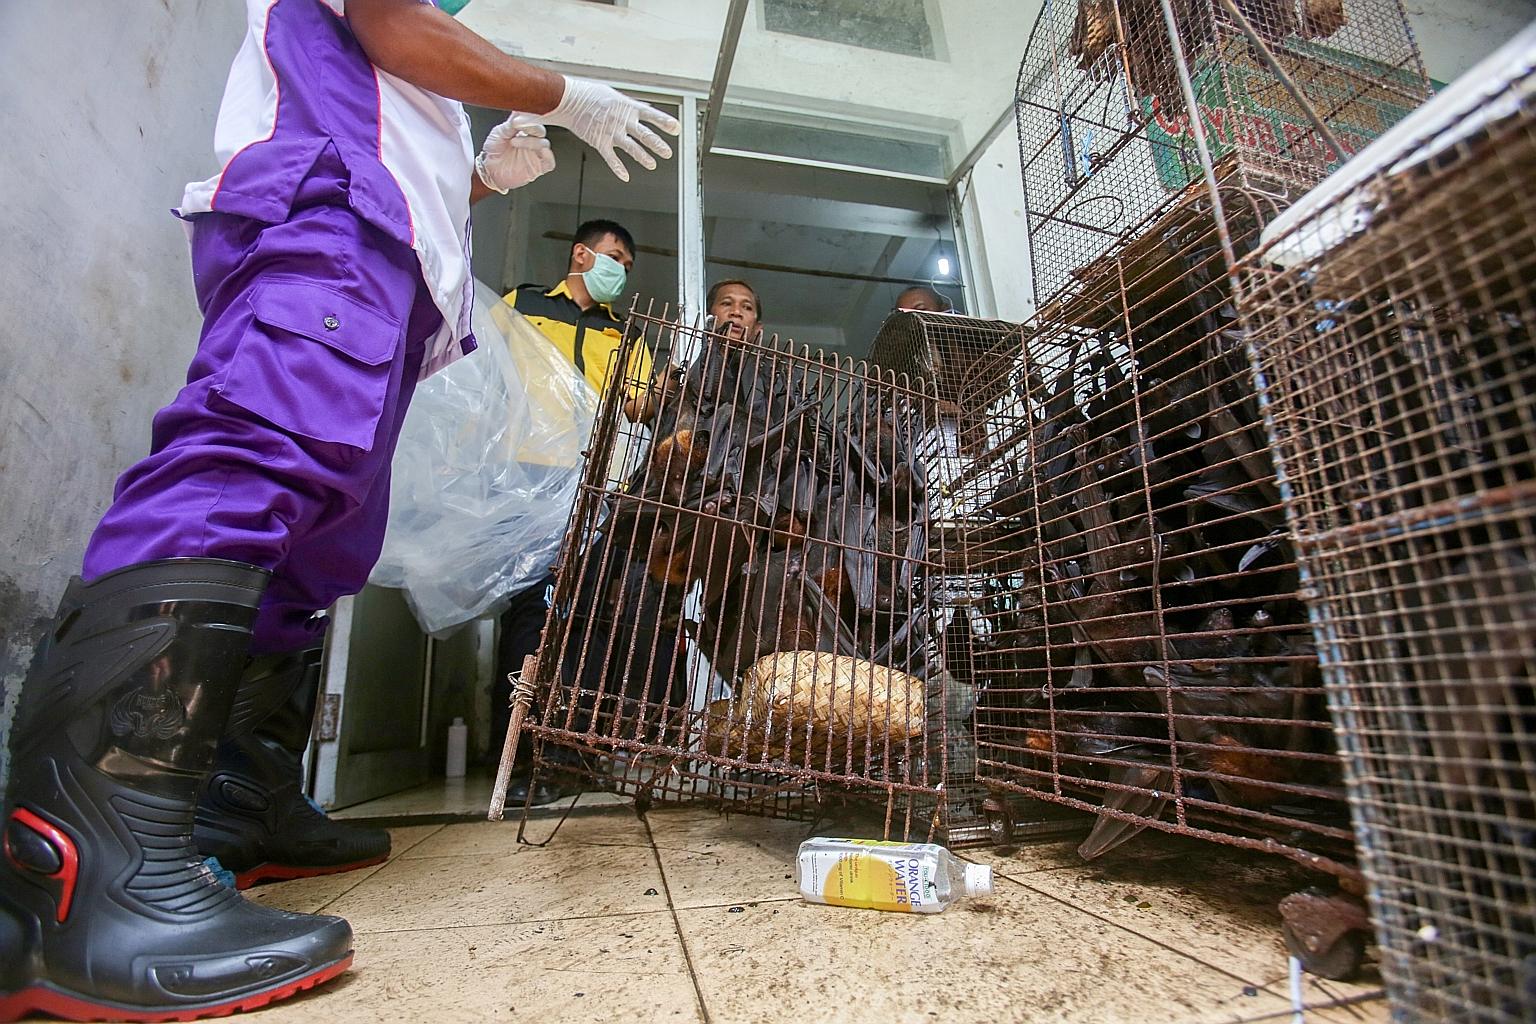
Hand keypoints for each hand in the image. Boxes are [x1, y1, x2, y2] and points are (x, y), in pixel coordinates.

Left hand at [476, 113, 555, 192]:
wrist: (489, 170)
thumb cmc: (494, 151)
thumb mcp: (498, 133)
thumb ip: (510, 125)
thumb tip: (519, 115)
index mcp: (523, 128)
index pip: (532, 119)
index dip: (528, 117)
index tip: (519, 118)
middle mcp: (531, 139)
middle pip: (540, 131)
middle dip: (532, 128)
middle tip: (520, 126)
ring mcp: (535, 153)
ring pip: (544, 144)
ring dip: (531, 142)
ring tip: (514, 142)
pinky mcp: (538, 166)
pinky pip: (549, 162)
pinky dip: (548, 157)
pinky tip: (541, 152)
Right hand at [545, 76, 679, 181]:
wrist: (570, 100)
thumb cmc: (591, 96)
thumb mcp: (615, 96)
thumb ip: (632, 106)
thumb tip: (647, 108)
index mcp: (628, 107)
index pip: (651, 114)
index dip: (665, 122)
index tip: (676, 128)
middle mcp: (622, 120)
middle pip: (644, 134)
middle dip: (657, 144)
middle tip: (668, 153)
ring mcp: (611, 132)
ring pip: (631, 147)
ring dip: (643, 157)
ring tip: (652, 165)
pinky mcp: (599, 141)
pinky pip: (611, 157)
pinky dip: (618, 168)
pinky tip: (625, 176)